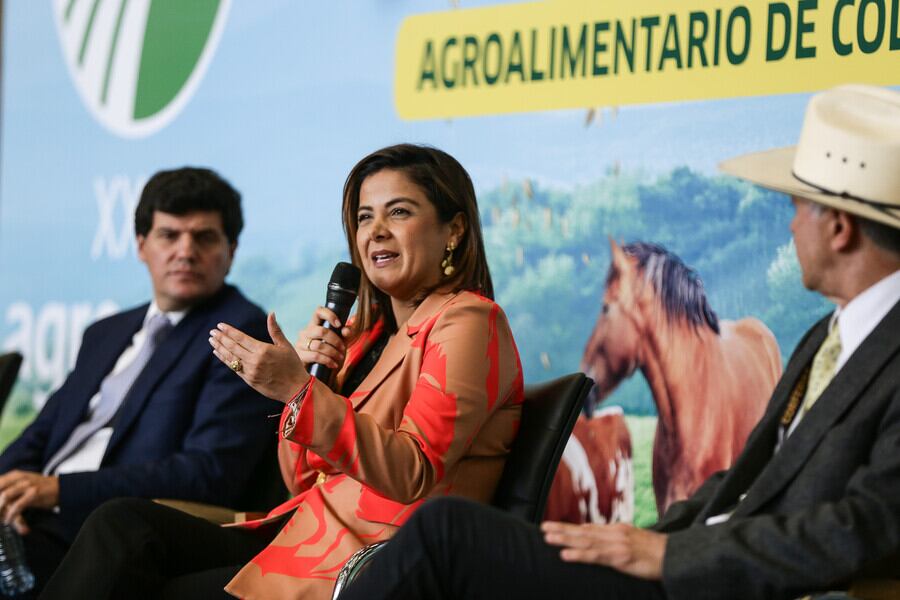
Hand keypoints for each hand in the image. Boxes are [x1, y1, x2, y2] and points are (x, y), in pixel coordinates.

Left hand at [0, 470, 59, 527]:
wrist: (62, 488)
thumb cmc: (40, 489)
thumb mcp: (22, 485)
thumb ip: (8, 489)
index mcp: (13, 475)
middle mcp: (19, 478)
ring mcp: (27, 484)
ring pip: (4, 496)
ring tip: (0, 518)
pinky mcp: (34, 493)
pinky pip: (17, 505)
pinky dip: (11, 514)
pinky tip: (8, 520)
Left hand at [209, 312, 308, 401]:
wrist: (295, 388)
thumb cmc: (293, 365)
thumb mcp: (285, 346)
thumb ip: (275, 330)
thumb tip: (271, 313)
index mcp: (263, 350)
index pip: (241, 338)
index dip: (229, 331)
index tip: (220, 325)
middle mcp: (254, 360)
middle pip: (233, 347)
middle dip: (221, 338)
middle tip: (212, 332)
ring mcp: (250, 371)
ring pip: (231, 357)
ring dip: (220, 348)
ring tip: (212, 340)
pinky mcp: (249, 380)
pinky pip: (234, 368)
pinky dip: (225, 359)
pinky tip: (218, 353)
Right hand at [295, 306, 350, 370]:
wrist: (321, 373)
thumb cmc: (330, 354)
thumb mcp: (340, 343)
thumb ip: (345, 335)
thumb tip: (346, 330)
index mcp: (314, 325)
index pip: (318, 311)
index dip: (329, 315)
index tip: (339, 324)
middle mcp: (305, 332)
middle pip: (321, 331)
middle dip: (335, 340)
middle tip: (343, 348)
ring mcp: (301, 344)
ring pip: (319, 345)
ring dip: (333, 352)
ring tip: (339, 357)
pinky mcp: (300, 356)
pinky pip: (316, 356)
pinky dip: (328, 360)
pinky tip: (333, 364)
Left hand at [541, 521, 666, 580]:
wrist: (674, 555)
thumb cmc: (653, 550)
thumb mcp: (631, 537)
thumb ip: (609, 534)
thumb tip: (588, 529)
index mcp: (615, 530)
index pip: (587, 528)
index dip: (568, 527)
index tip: (550, 526)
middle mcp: (613, 534)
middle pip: (582, 532)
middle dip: (561, 530)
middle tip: (542, 528)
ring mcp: (616, 545)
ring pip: (585, 542)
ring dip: (565, 539)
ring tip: (548, 538)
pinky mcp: (620, 558)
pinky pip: (595, 557)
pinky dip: (579, 555)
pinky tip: (565, 555)